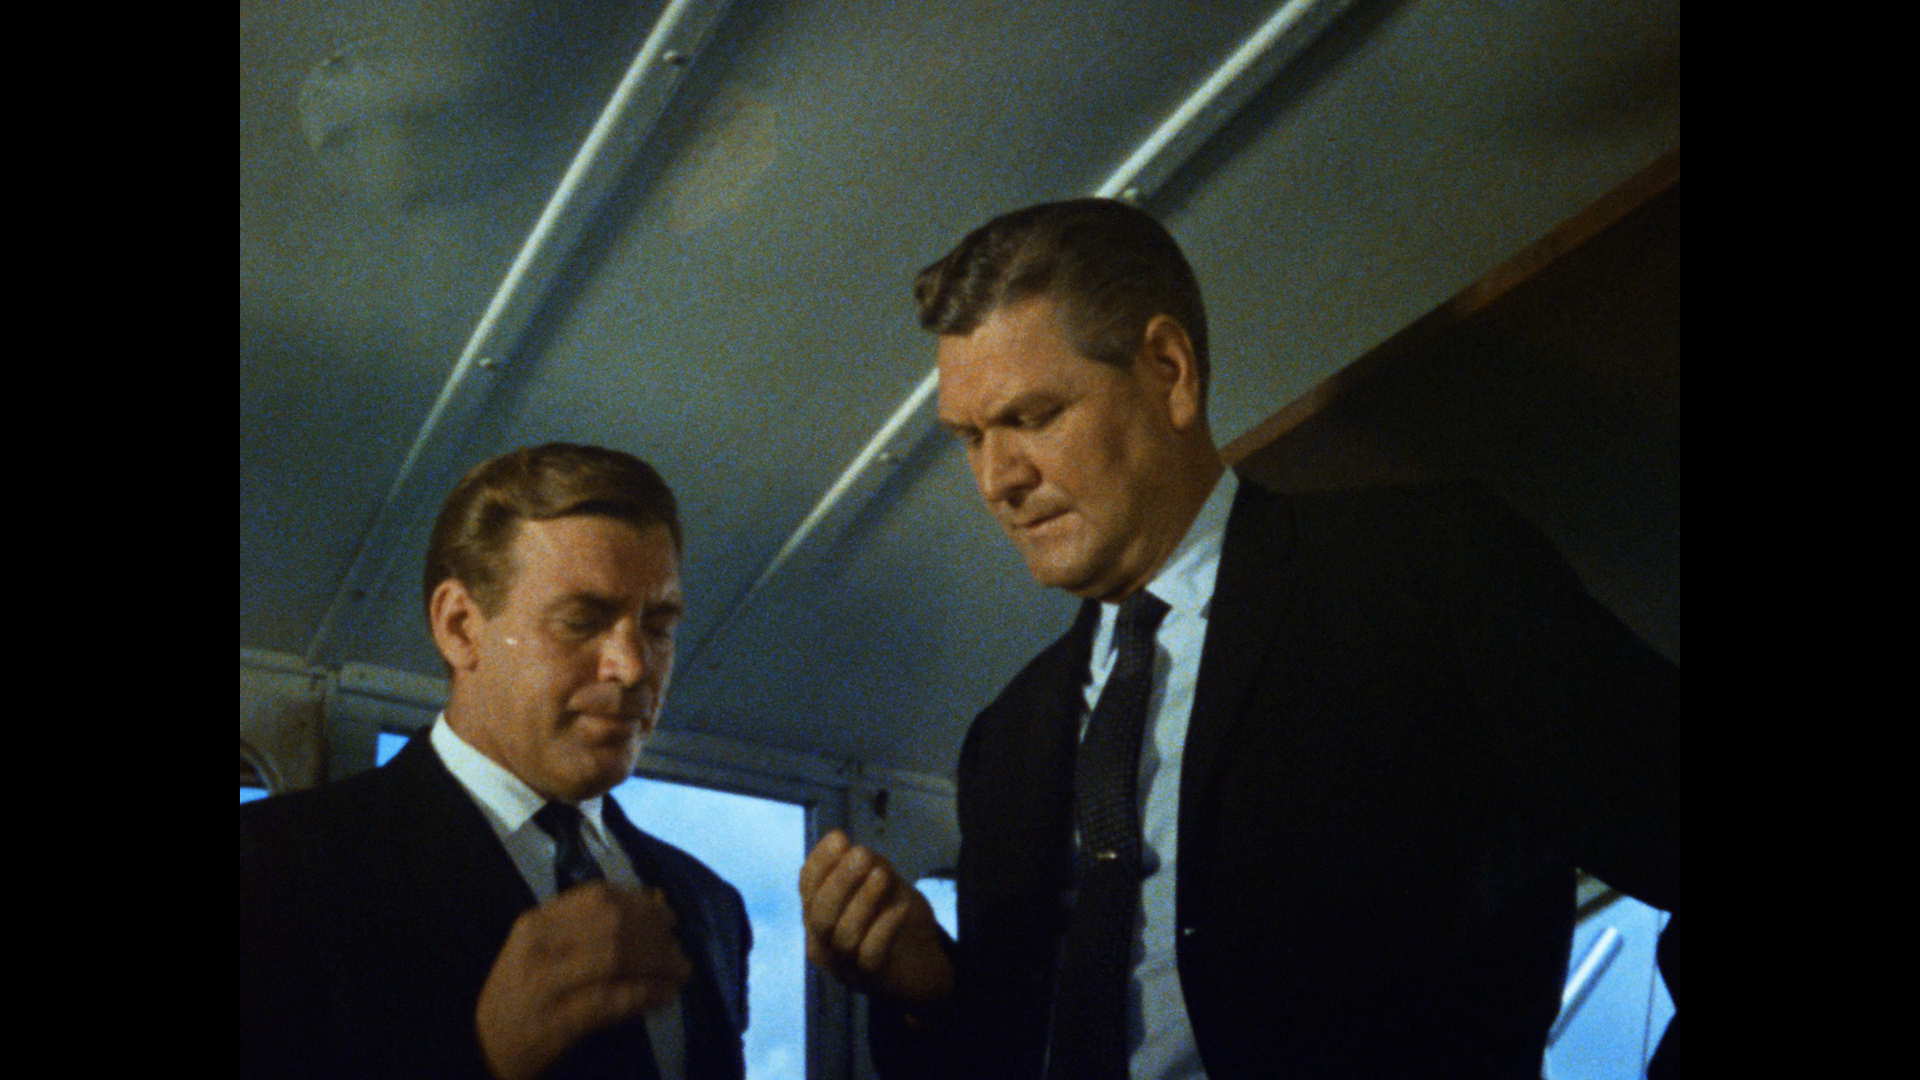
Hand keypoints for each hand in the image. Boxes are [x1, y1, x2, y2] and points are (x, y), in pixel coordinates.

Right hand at [475, 883, 691, 1079]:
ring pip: (615, 957)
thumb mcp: (546, 951)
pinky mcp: (556, 1022)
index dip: (641, 902)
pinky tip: (666, 995)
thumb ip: (593, 927)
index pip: (598, 897)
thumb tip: (659, 903)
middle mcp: (539, 947)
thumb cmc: (522, 996)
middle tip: (678, 949)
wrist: (481, 1049)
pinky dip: (646, 994)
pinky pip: (612, 1000)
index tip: (666, 915)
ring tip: (681, 971)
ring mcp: (545, 984)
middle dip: (655, 934)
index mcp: (537, 923)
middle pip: (613, 924)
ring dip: (658, 962)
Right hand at [799, 829, 954, 1007]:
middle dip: (839, 880)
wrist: (926, 968)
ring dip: (862, 901)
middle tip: (861, 854)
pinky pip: (870, 955)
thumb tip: (854, 849)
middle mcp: (823, 944)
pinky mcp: (872, 980)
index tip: (839, 837)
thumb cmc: (896, 922)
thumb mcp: (886, 887)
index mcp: (818, 916)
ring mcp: (845, 966)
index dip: (820, 862)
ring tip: (881, 875)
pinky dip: (884, 928)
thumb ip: (870, 869)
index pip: (807, 888)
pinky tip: (901, 907)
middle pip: (818, 914)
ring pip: (841, 935)